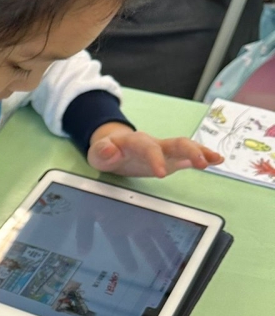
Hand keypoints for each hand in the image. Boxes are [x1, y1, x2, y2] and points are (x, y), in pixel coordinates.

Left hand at [87, 123, 222, 178]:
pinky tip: (216, 161)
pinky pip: (187, 157)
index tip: (161, 174)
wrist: (112, 148)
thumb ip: (102, 152)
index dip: (155, 159)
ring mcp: (164, 150)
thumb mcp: (97, 153)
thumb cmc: (106, 152)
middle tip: (202, 163)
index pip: (148, 148)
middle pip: (175, 142)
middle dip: (189, 151)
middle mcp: (154, 143)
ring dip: (201, 152)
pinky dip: (202, 158)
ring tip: (217, 160)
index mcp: (135, 141)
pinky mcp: (170, 159)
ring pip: (185, 147)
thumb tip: (110, 150)